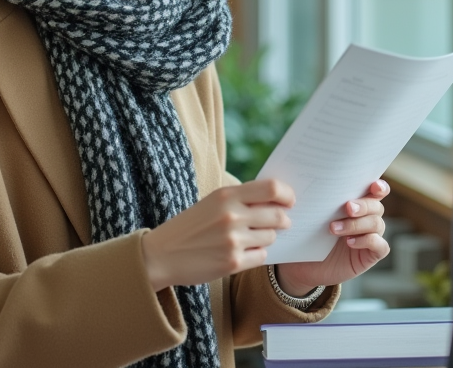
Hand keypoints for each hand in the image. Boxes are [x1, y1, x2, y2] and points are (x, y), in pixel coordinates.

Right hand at [142, 179, 293, 291]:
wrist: (162, 255)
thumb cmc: (191, 226)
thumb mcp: (213, 202)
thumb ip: (242, 198)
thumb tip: (277, 199)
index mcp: (227, 195)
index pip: (272, 188)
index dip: (287, 194)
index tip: (290, 200)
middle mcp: (231, 216)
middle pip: (278, 216)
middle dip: (283, 220)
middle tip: (281, 222)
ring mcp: (232, 240)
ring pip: (271, 237)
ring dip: (266, 238)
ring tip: (250, 238)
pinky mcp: (232, 262)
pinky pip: (262, 256)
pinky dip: (257, 254)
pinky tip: (242, 252)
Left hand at [274, 179, 390, 295]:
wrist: (303, 267)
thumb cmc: (308, 237)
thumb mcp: (313, 217)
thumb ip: (321, 201)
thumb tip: (315, 182)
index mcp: (357, 204)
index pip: (376, 191)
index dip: (379, 187)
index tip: (373, 186)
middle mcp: (367, 218)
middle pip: (377, 206)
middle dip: (364, 205)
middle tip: (347, 207)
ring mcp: (371, 237)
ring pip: (377, 224)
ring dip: (356, 224)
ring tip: (334, 229)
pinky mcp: (370, 255)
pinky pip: (380, 245)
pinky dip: (367, 241)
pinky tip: (350, 242)